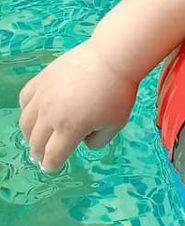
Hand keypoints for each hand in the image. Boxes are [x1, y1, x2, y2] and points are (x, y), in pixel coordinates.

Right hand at [18, 41, 138, 172]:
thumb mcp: (116, 124)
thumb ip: (97, 141)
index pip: (53, 155)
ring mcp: (43, 96)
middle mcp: (51, 114)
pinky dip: (28, 111)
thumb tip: (82, 142)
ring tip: (37, 138)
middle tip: (44, 156)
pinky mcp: (40, 80)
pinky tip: (35, 114)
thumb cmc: (118, 92)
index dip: (52, 164)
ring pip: (26, 123)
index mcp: (71, 128)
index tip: (51, 167)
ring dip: (31, 135)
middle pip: (37, 142)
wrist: (112, 58)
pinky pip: (25, 101)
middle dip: (40, 153)